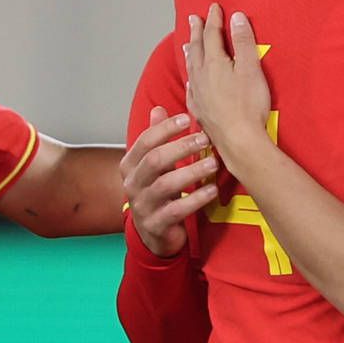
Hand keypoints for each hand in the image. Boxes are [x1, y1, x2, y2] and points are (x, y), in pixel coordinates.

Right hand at [122, 106, 218, 258]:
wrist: (154, 233)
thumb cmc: (157, 192)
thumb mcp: (154, 165)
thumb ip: (155, 138)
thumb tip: (159, 109)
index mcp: (130, 166)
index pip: (145, 141)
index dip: (165, 128)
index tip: (187, 119)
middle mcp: (132, 184)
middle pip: (155, 160)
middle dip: (181, 147)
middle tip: (205, 139)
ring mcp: (142, 206)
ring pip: (166, 184)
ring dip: (192, 171)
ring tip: (213, 163)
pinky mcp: (156, 225)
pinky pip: (177, 210)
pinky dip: (197, 199)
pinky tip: (213, 190)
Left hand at [182, 5, 272, 172]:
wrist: (239, 141)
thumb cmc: (249, 105)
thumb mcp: (251, 68)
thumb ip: (243, 42)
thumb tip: (236, 17)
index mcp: (214, 63)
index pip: (212, 35)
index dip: (214, 20)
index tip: (214, 7)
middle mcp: (201, 76)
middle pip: (197, 48)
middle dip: (197, 31)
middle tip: (193, 19)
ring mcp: (197, 95)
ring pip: (190, 67)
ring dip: (190, 52)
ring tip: (188, 43)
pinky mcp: (199, 111)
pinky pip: (190, 88)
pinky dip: (191, 78)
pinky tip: (191, 81)